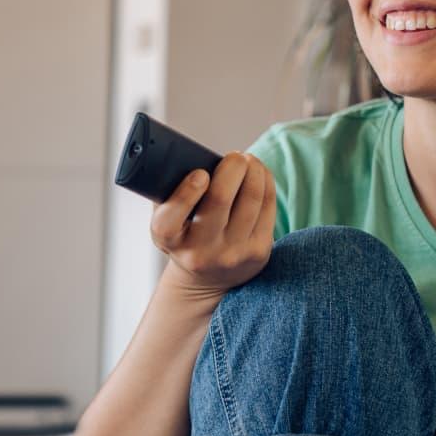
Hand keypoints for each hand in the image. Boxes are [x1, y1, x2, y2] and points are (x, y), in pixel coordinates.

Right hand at [150, 152, 275, 297]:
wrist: (208, 279)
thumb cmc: (185, 235)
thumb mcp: (167, 219)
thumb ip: (169, 191)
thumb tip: (189, 156)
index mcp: (169, 239)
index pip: (170, 217)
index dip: (187, 191)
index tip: (200, 174)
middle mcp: (200, 251)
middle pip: (220, 199)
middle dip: (232, 167)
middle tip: (234, 156)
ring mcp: (232, 254)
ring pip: (251, 199)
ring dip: (254, 170)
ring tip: (249, 161)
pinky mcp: (258, 253)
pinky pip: (268, 207)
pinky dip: (266, 182)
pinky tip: (260, 174)